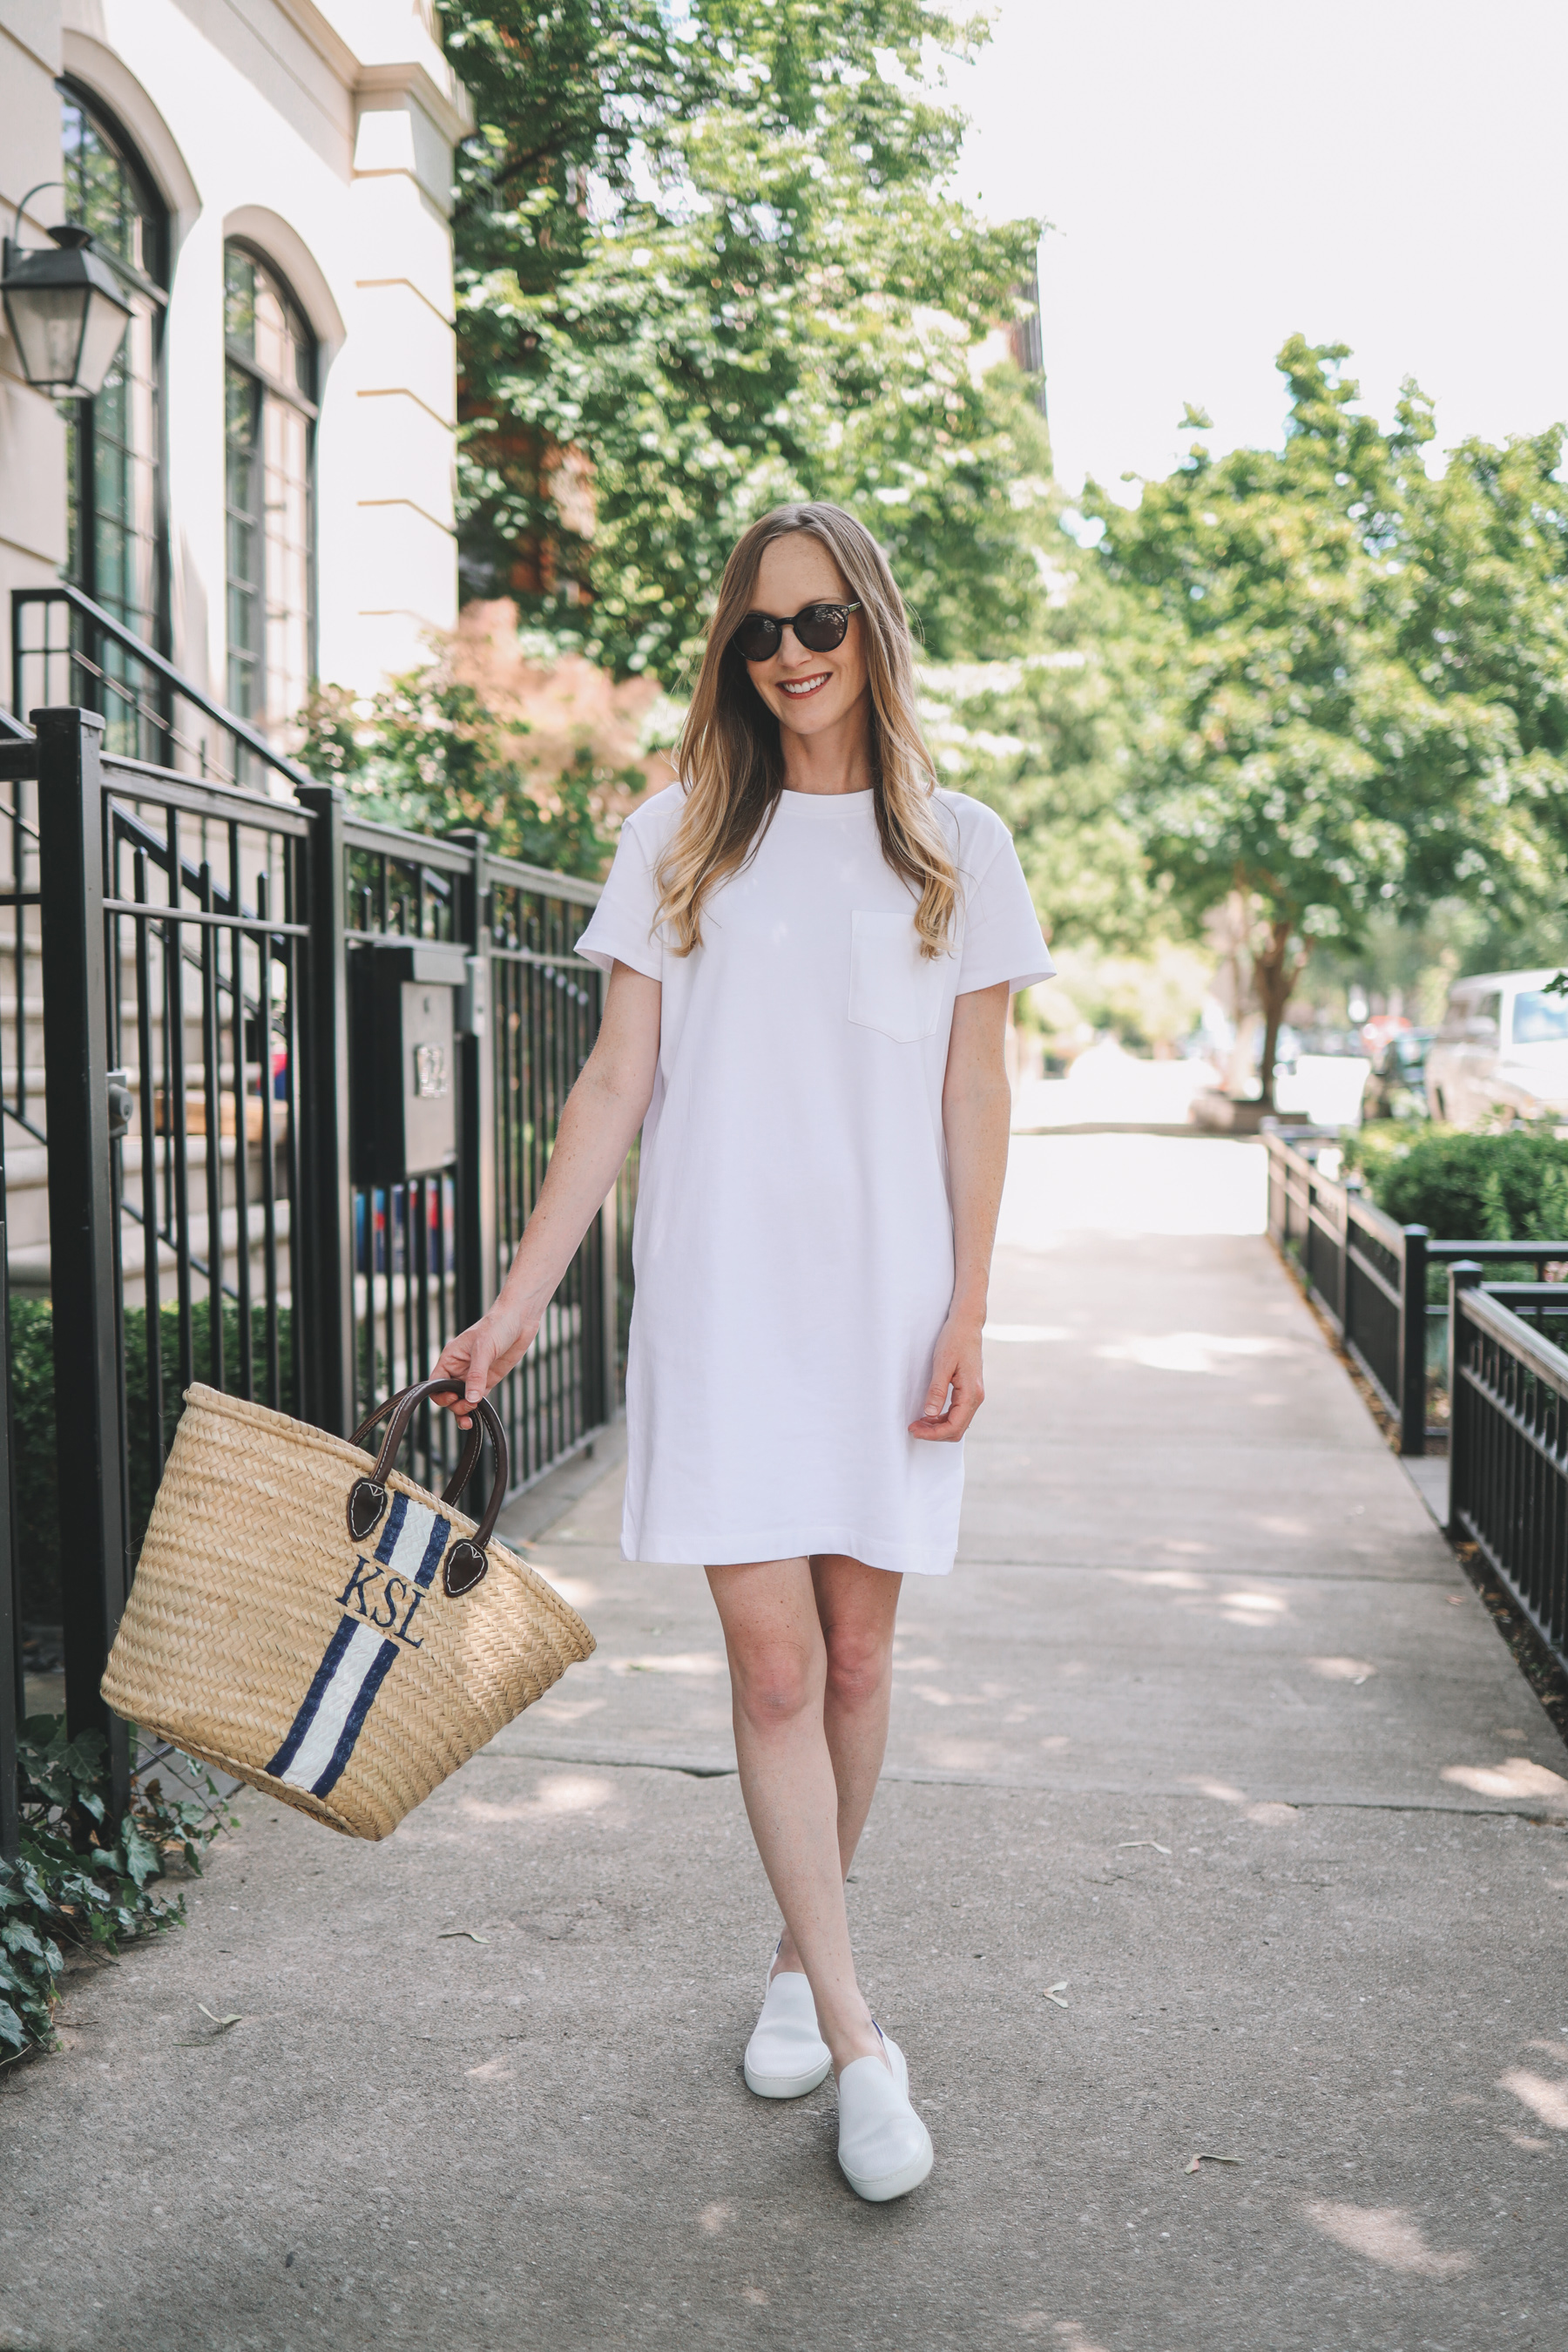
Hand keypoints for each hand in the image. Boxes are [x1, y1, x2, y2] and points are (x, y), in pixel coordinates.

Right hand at [430, 1298, 537, 1428]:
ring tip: (470, 1421)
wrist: (520, 1320)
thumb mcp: (484, 1349)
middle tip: (469, 1406)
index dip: (440, 1394)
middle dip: (455, 1405)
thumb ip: (476, 1375)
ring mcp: (474, 1375)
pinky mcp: (488, 1380)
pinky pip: (478, 1399)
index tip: (454, 1398)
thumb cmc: (497, 1326)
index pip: (436, 1382)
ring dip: (463, 1412)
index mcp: (450, 1358)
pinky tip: (479, 1415)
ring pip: (462, 1400)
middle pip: (448, 1395)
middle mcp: (459, 1368)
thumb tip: (470, 1399)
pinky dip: (477, 1409)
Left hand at [909, 1314, 984, 1441]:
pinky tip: (928, 1414)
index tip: (915, 1430)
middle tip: (913, 1428)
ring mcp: (974, 1394)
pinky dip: (942, 1418)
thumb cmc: (955, 1340)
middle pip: (957, 1429)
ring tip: (918, 1422)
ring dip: (938, 1427)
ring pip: (957, 1422)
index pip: (954, 1426)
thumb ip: (937, 1390)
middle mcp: (976, 1397)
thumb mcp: (942, 1364)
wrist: (967, 1325)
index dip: (933, 1434)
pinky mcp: (969, 1390)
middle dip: (934, 1433)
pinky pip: (957, 1412)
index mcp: (971, 1393)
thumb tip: (929, 1414)